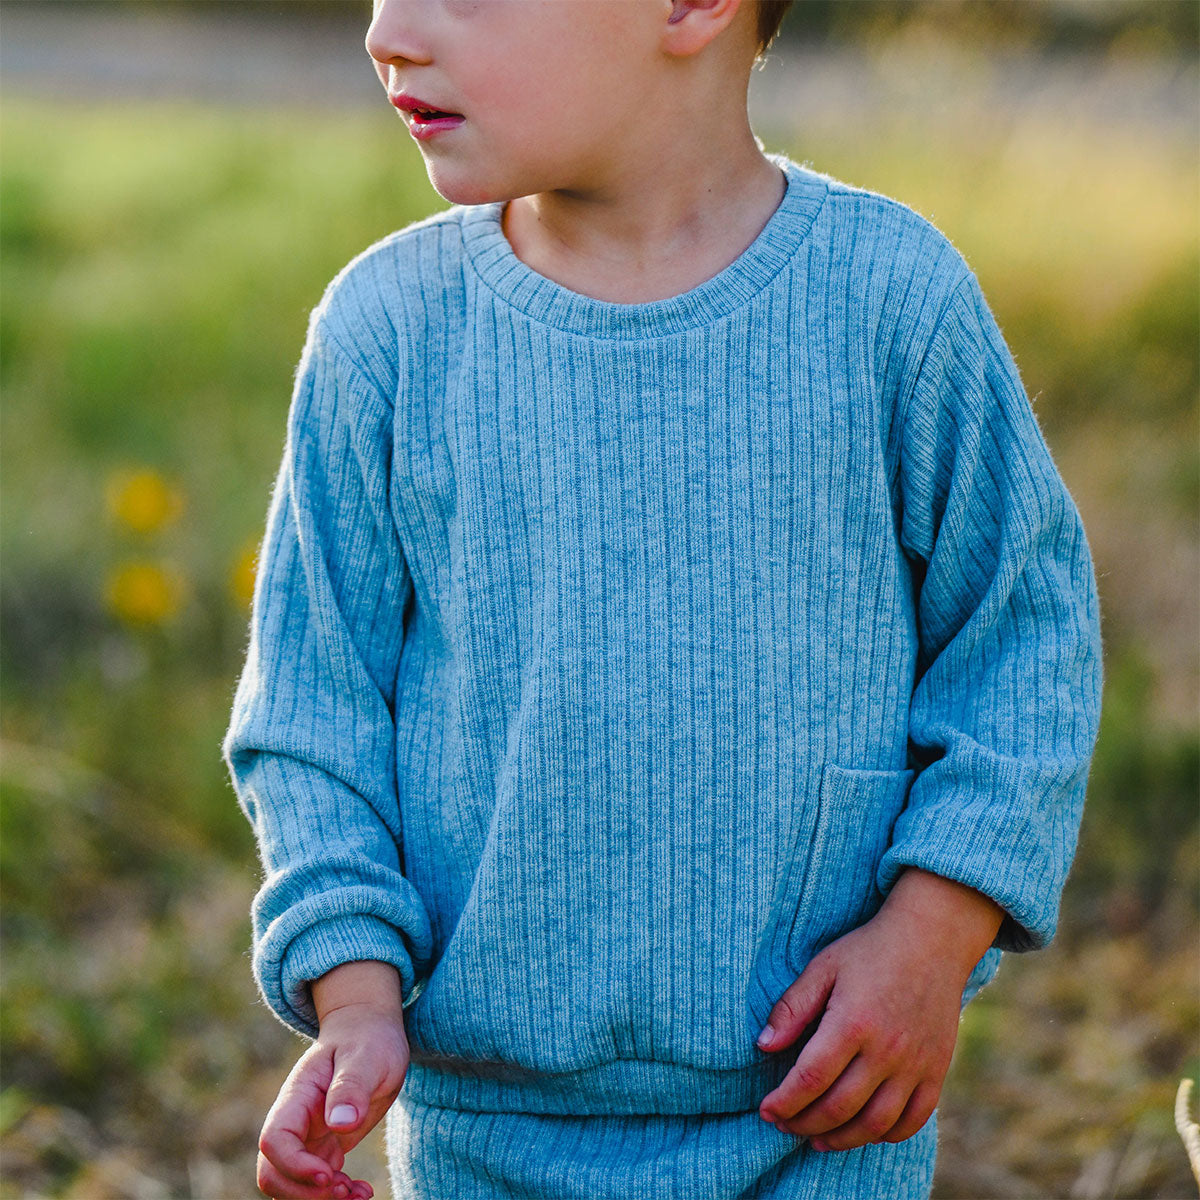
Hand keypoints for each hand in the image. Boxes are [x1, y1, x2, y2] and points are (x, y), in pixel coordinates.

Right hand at [256, 964, 409, 1199]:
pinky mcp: (324, 1147)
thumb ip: (352, 1086)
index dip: (294, 1164)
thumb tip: (340, 1125)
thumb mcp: (367, 1056)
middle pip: (273, 1172)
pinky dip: (335, 1194)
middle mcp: (294, 1120)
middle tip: (347, 1190)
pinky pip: (317, 1183)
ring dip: (320, 1198)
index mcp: (297, 1095)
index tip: (329, 1173)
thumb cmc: (368, 1038)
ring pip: (292, 1184)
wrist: (370, 1032)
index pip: (275, 1139)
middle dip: (304, 1192)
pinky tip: (362, 1191)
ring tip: (360, 1195)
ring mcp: (306, 1136)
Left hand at [755, 869, 1003, 1152]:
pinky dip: (886, 1135)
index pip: (811, 1078)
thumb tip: (763, 1047)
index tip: (766, 1110)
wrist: (932, 940)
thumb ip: (793, 1008)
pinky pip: (913, 1119)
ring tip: (817, 1139)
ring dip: (842, 1139)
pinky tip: (863, 1131)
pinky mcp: (937, 1071)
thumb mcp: (823, 967)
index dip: (784, 1102)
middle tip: (785, 1125)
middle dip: (804, 1124)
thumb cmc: (869, 950)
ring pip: (875, 1123)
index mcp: (852, 1022)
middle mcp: (886, 1050)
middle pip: (839, 1107)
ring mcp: (915, 1064)